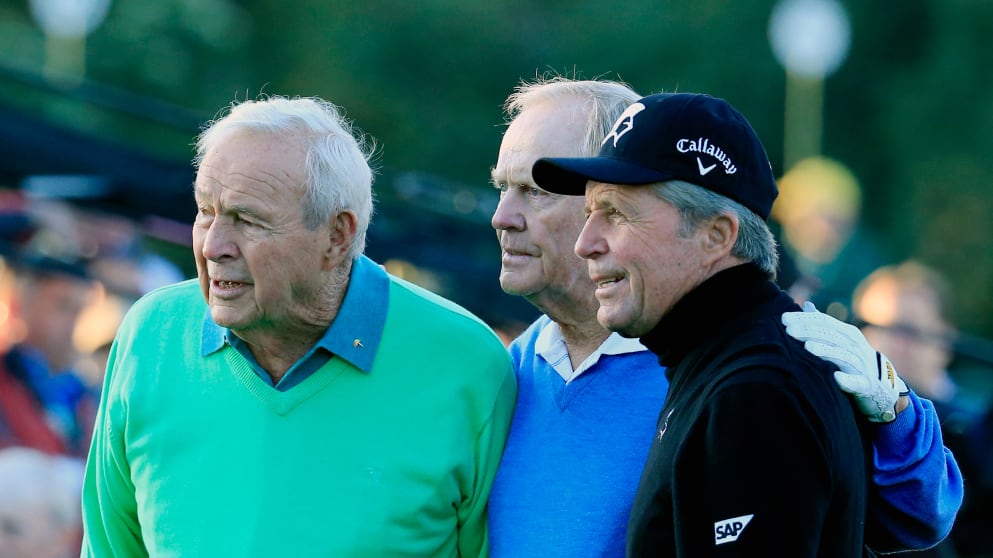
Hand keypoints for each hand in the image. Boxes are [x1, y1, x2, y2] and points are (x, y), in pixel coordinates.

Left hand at [782, 301, 909, 422]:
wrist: (882, 384)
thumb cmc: (853, 358)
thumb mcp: (840, 338)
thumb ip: (824, 323)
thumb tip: (806, 305)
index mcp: (847, 333)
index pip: (824, 322)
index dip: (804, 320)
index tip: (783, 319)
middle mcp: (855, 346)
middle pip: (830, 336)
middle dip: (809, 332)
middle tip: (789, 331)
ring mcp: (861, 365)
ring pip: (842, 356)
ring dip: (825, 351)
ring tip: (808, 348)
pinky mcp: (865, 384)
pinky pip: (856, 382)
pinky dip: (847, 380)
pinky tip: (835, 378)